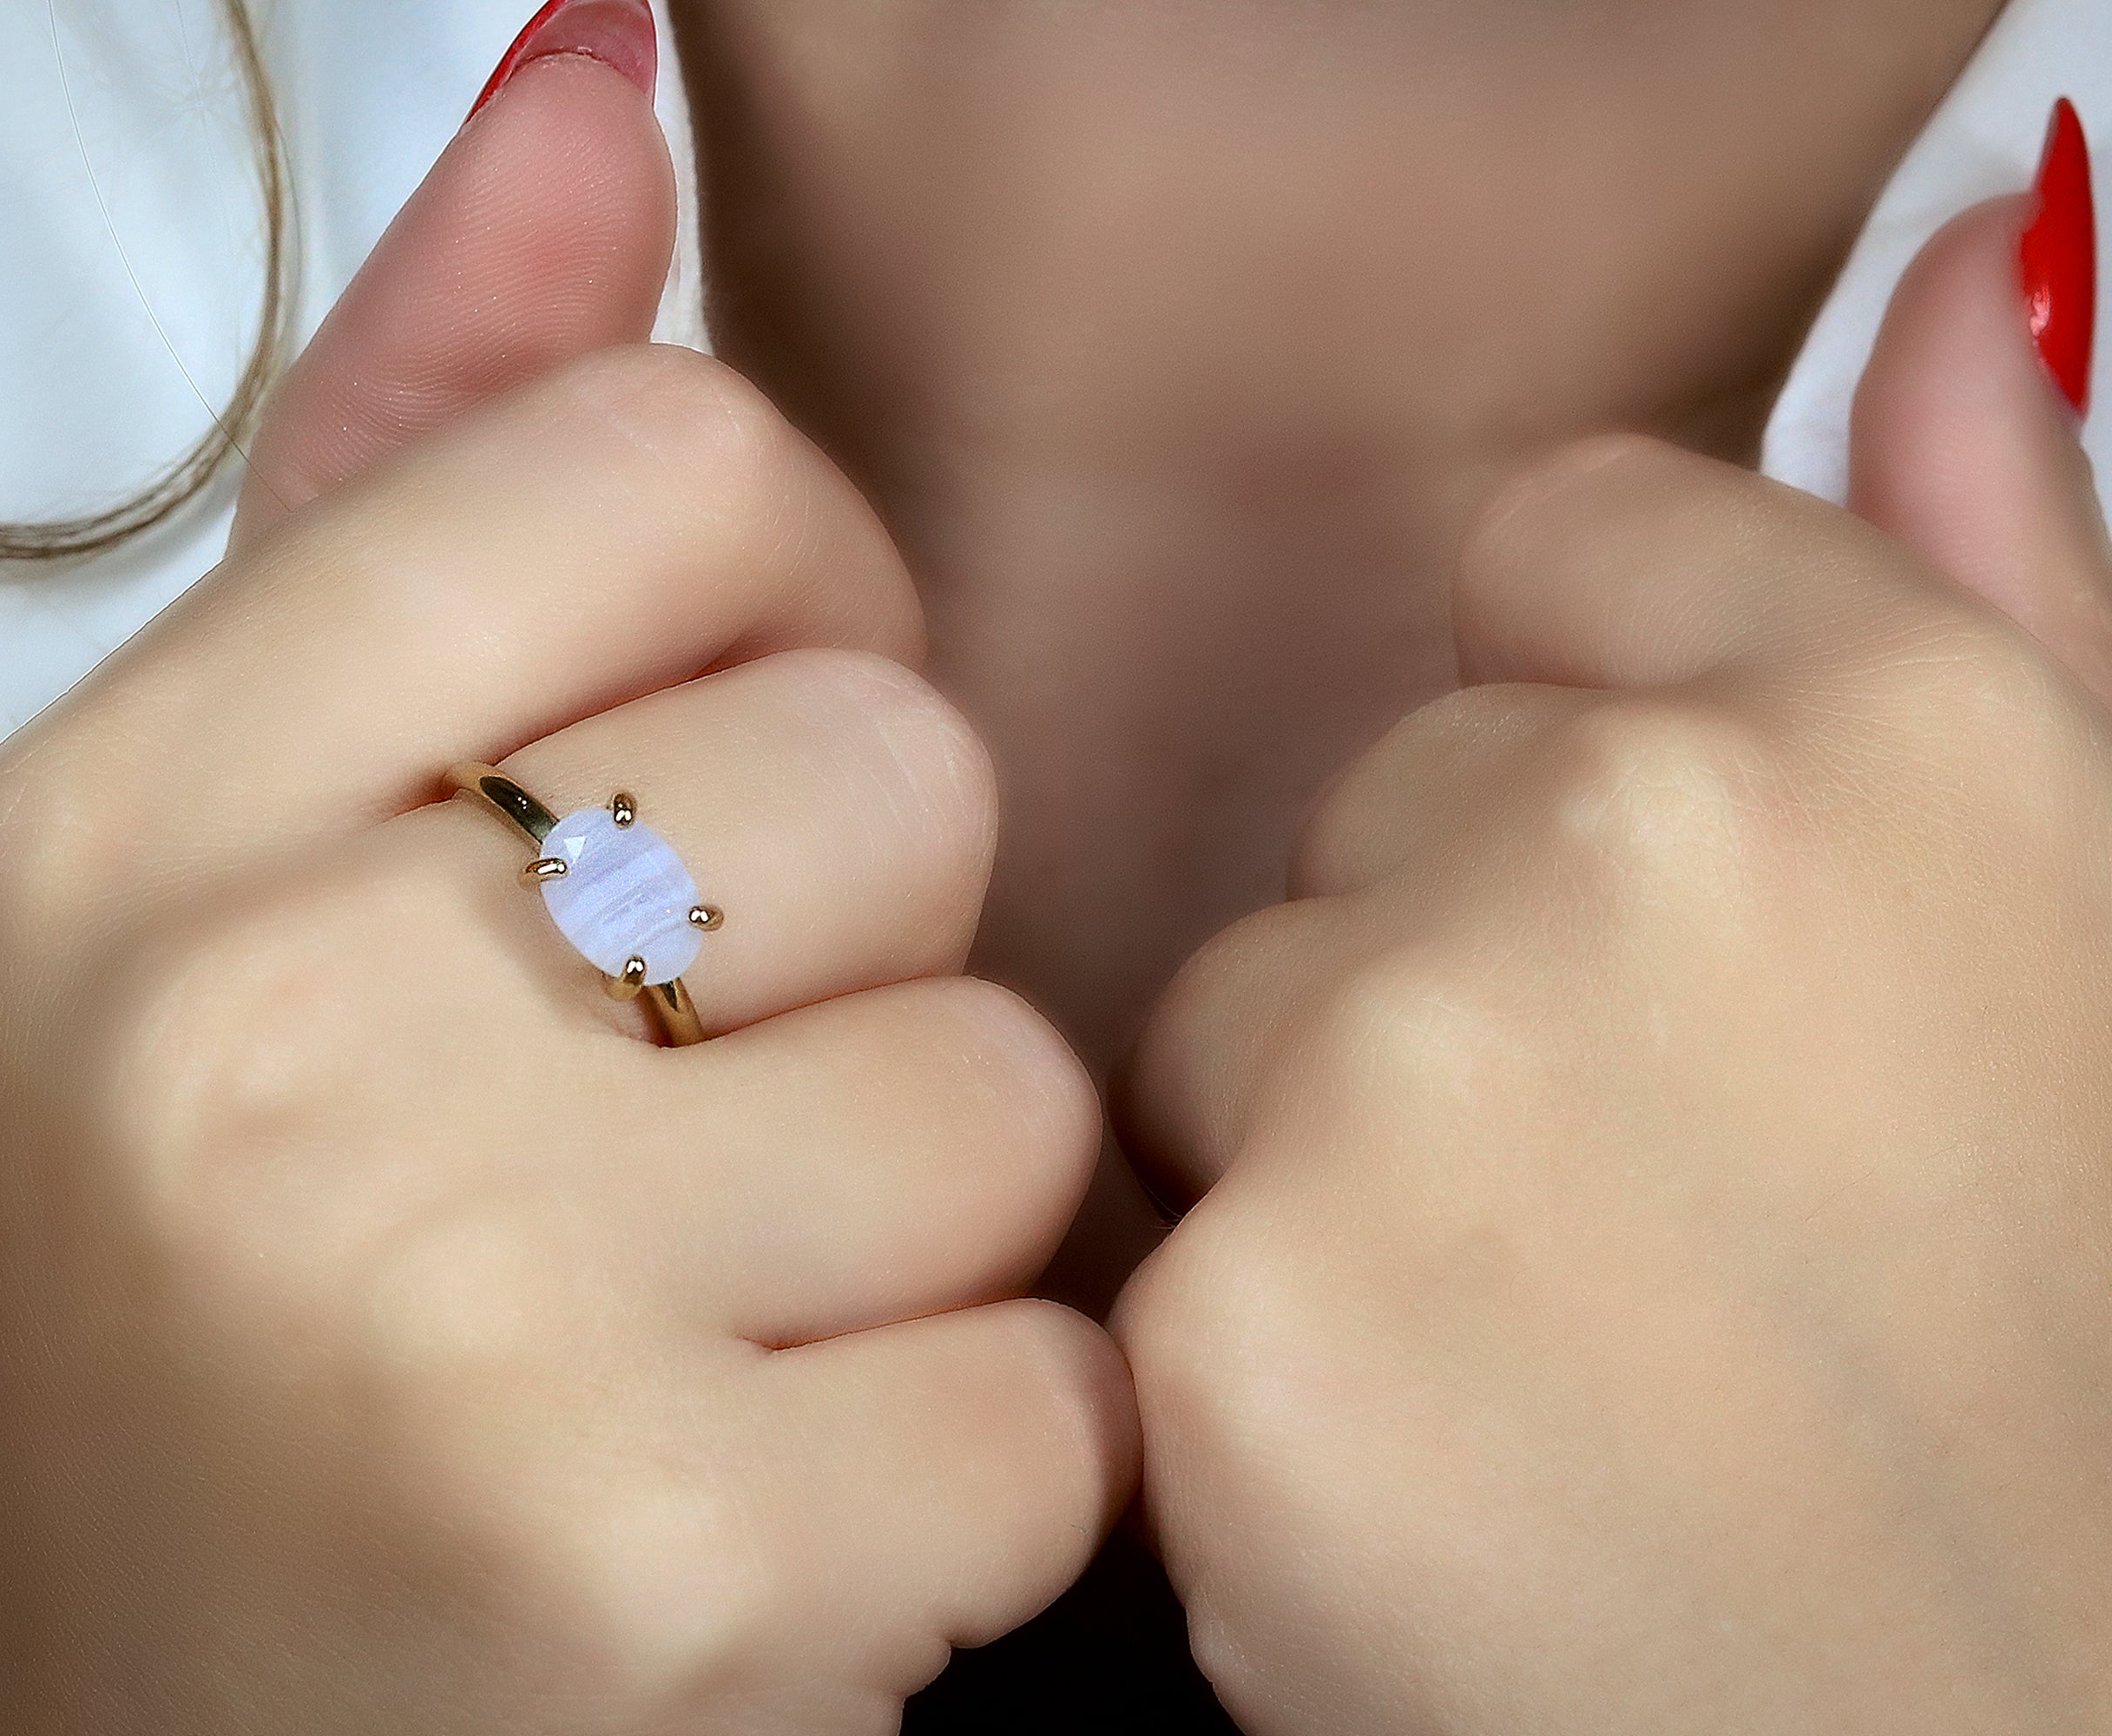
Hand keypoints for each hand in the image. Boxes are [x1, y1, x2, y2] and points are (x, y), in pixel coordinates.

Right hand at [0, 38, 1131, 1732]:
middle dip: (850, 973)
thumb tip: (597, 74)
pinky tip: (779, 1543)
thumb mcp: (217, 893)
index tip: (701, 813)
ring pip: (1010, 1079)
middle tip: (667, 1165)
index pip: (669, 456)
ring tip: (711, 1364)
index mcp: (115, 818)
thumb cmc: (225, 1356)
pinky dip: (981, 1480)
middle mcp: (243, 1018)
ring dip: (924, 1246)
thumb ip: (416, 470)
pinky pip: (1063, 1381)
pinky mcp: (663, 1553)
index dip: (780, 631)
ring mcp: (449, 1293)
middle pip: (887, 762)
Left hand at [1116, 192, 2111, 1730]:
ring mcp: (1425, 1073)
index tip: (1671, 938)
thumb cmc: (2056, 1390)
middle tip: (1645, 1226)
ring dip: (1340, 1171)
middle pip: (1378, 803)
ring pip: (1231, 1011)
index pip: (1560, 545)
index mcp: (1895, 728)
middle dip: (1464, 982)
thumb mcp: (2101, 934)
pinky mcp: (1242, 1318)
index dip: (1592, 740)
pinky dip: (1251, 1363)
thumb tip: (1980, 247)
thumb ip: (2012, 569)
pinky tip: (1429, 1477)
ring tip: (1548, 1366)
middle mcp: (1655, 846)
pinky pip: (1151, 1228)